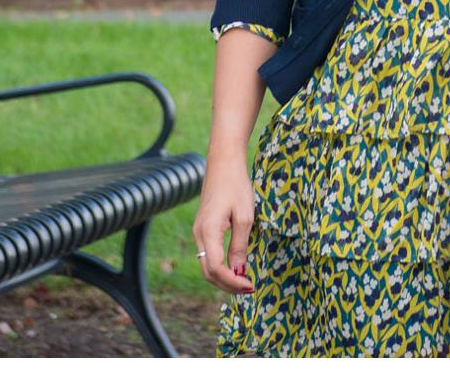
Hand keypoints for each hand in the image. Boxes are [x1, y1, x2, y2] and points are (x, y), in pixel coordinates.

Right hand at [192, 154, 257, 293]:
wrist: (223, 162)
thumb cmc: (236, 186)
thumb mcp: (245, 216)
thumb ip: (239, 246)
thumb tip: (238, 272)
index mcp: (208, 232)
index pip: (216, 269)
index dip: (232, 282)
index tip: (250, 285)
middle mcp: (199, 235)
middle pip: (209, 272)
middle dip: (227, 285)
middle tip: (249, 288)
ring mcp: (199, 232)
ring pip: (207, 265)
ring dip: (224, 277)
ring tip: (244, 281)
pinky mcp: (203, 229)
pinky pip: (209, 255)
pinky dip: (221, 266)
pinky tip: (236, 267)